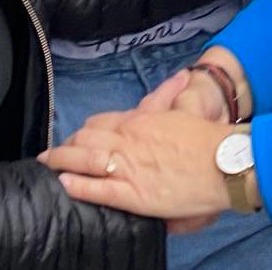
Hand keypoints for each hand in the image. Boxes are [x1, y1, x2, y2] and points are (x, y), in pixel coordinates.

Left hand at [39, 109, 232, 220]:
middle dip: (69, 145)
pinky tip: (64, 183)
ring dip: (63, 161)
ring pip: (86, 160)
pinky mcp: (135, 194)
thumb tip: (180, 78)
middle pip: (88, 138)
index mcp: (140, 121)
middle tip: (54, 153)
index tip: (77, 136)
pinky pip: (99, 189)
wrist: (224, 161)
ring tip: (47, 165)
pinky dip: (79, 186)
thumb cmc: (207, 138)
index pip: (102, 122)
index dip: (85, 130)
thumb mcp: (184, 110)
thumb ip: (172, 99)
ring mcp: (130, 167)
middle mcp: (129, 140)